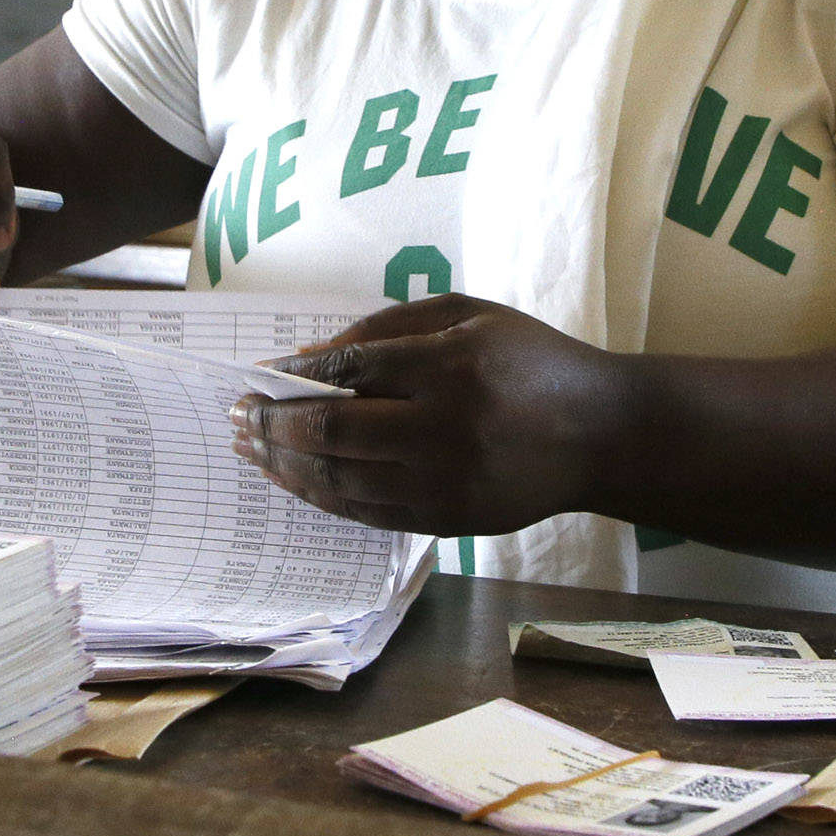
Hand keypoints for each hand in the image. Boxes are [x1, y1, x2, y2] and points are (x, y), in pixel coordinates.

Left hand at [231, 295, 626, 535]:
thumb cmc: (529, 360)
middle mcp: (447, 427)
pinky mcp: (448, 520)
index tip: (258, 376)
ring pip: (341, 481)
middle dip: (272, 425)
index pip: (349, 371)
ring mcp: (447, 481)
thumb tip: (306, 359)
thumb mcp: (469, 315)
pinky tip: (293, 480)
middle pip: (332, 432)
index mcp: (453, 364)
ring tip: (250, 450)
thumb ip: (387, 328)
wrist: (599, 434)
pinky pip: (365, 513)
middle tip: (236, 416)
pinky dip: (320, 497)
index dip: (293, 376)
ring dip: (284, 466)